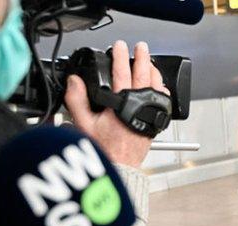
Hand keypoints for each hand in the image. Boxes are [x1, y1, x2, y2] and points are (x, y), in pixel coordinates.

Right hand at [65, 41, 168, 167]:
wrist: (122, 166)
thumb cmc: (106, 149)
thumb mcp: (84, 124)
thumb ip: (77, 100)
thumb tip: (74, 82)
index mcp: (122, 103)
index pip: (122, 73)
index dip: (120, 57)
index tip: (119, 46)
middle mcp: (140, 106)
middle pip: (144, 75)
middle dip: (142, 58)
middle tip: (141, 46)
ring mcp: (151, 113)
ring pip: (157, 86)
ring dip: (153, 71)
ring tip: (150, 61)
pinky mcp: (156, 121)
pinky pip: (163, 101)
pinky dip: (162, 89)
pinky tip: (160, 86)